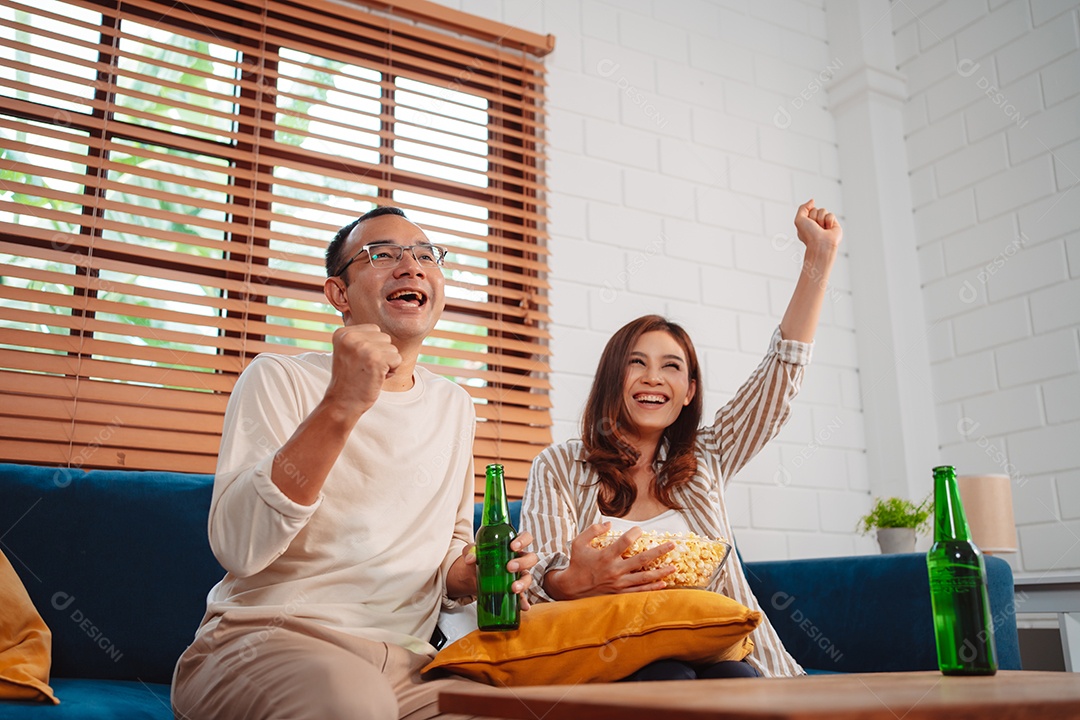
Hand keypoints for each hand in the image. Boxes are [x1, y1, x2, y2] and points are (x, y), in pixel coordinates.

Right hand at [323, 324, 401, 415]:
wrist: (342, 403)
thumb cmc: (350, 379)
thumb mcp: (349, 351)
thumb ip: (362, 338)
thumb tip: (382, 331)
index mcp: (342, 333)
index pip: (374, 329)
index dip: (373, 347)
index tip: (359, 361)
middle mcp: (350, 337)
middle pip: (385, 338)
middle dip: (382, 355)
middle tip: (365, 369)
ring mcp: (363, 347)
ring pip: (392, 349)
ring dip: (387, 364)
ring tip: (370, 374)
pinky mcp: (375, 359)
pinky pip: (397, 359)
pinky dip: (391, 371)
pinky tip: (376, 378)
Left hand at [458, 531, 539, 609]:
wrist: (471, 575)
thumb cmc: (478, 558)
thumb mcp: (472, 552)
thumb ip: (470, 552)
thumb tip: (471, 559)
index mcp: (512, 546)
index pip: (526, 538)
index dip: (523, 540)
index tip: (513, 546)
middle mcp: (519, 559)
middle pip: (531, 558)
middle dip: (522, 563)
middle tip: (509, 567)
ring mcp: (518, 575)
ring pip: (528, 577)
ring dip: (523, 583)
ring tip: (513, 588)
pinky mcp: (514, 589)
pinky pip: (523, 595)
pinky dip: (523, 601)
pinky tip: (523, 606)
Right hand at [547, 523, 675, 599]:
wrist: (571, 588)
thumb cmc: (576, 563)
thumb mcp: (579, 543)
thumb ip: (593, 530)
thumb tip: (609, 523)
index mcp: (605, 556)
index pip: (625, 542)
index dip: (634, 533)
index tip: (640, 529)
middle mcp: (614, 570)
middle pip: (641, 560)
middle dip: (659, 552)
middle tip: (672, 545)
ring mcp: (619, 583)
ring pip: (644, 577)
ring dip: (660, 572)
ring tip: (674, 567)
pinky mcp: (619, 593)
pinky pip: (639, 591)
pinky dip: (652, 588)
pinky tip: (663, 583)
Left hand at [793, 199, 841, 254]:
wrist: (820, 244)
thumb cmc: (809, 235)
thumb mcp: (799, 219)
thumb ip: (803, 208)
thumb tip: (812, 201)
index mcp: (806, 223)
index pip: (808, 210)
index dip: (808, 215)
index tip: (808, 224)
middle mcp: (815, 223)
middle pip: (816, 209)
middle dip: (814, 217)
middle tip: (815, 227)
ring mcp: (825, 223)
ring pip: (823, 210)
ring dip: (821, 219)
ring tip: (821, 228)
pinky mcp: (834, 224)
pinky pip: (831, 214)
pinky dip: (828, 221)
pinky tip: (828, 229)